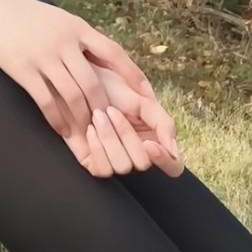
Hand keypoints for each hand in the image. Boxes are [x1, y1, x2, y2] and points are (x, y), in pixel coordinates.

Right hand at [0, 0, 154, 146]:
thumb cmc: (30, 16)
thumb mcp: (62, 20)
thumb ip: (82, 39)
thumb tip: (108, 62)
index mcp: (78, 28)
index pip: (114, 53)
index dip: (132, 75)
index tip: (147, 94)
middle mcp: (65, 42)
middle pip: (93, 82)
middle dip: (104, 108)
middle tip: (111, 127)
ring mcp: (44, 56)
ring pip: (72, 95)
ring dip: (82, 118)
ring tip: (88, 134)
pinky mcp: (24, 70)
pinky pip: (46, 100)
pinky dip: (57, 119)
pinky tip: (63, 131)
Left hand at [76, 62, 182, 177]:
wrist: (78, 82)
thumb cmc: (110, 88)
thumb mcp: (142, 101)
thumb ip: (163, 124)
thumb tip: (173, 150)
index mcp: (154, 138)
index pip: (172, 165)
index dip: (164, 160)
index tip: (149, 144)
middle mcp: (136, 152)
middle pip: (143, 163)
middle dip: (127, 136)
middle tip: (112, 112)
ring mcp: (115, 159)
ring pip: (122, 167)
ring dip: (109, 138)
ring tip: (98, 115)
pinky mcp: (95, 163)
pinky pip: (103, 169)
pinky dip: (97, 147)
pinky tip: (90, 129)